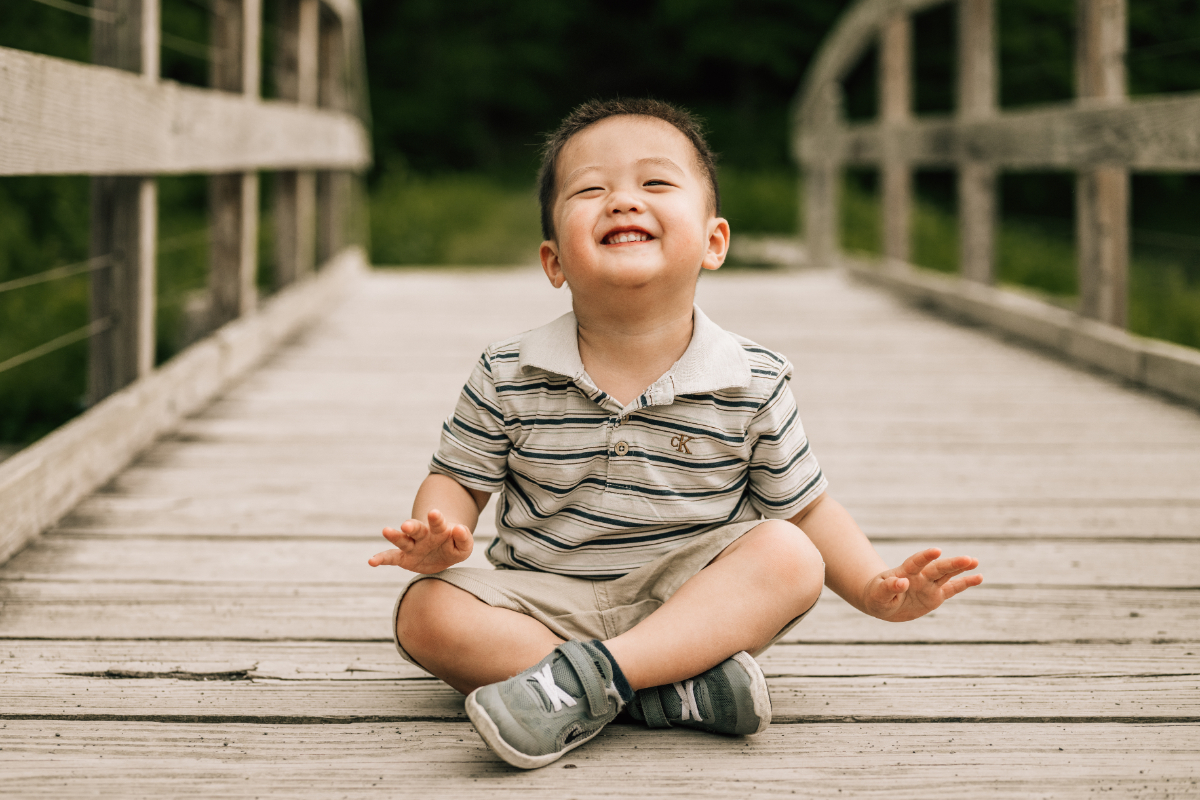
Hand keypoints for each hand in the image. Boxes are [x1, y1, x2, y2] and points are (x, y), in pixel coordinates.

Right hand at [367, 509, 472, 573]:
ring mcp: (412, 546)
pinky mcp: (404, 558)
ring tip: (385, 531)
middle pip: (416, 529)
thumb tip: (458, 529)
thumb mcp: (464, 546)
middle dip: (412, 526)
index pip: (438, 523)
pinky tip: (371, 561)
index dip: (436, 518)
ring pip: (402, 540)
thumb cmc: (454, 546)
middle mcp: (423, 535)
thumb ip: (464, 538)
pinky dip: (381, 559)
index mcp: (439, 530)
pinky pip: (391, 558)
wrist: (442, 554)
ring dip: (394, 536)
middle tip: (406, 524)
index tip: (434, 513)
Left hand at [861, 547, 981, 621]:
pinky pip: (952, 589)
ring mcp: (929, 585)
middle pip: (937, 568)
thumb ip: (888, 587)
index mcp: (904, 572)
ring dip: (960, 568)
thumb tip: (902, 582)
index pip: (916, 562)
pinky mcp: (936, 595)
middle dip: (952, 564)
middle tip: (968, 559)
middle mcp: (920, 576)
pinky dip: (965, 583)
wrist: (882, 602)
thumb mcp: (878, 594)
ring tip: (975, 561)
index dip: (925, 557)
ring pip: (947, 575)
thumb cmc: (877, 595)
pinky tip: (979, 577)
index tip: (936, 551)